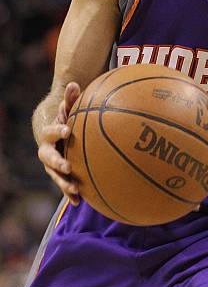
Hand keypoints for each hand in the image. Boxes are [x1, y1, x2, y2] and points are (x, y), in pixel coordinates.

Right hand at [37, 82, 80, 204]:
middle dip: (57, 163)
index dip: (58, 131)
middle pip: (48, 158)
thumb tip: (74, 84)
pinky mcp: (61, 176)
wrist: (59, 136)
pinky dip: (71, 195)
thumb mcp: (69, 110)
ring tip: (75, 189)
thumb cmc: (68, 120)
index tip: (68, 130)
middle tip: (68, 166)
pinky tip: (81, 202)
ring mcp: (53, 166)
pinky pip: (65, 187)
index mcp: (49, 134)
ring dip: (64, 183)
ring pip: (55, 176)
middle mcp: (47, 152)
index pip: (51, 132)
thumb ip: (71, 99)